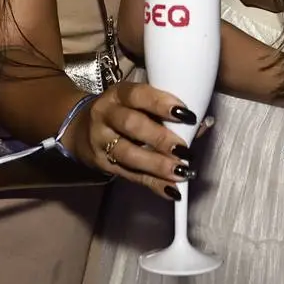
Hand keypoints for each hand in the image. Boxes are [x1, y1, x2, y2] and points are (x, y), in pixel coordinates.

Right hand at [71, 81, 193, 198]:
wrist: (79, 128)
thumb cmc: (122, 111)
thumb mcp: (137, 103)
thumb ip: (168, 112)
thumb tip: (204, 123)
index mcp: (119, 94)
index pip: (139, 95)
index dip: (162, 104)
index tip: (186, 114)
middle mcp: (106, 115)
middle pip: (132, 125)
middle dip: (160, 138)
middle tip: (184, 149)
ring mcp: (101, 141)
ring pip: (128, 153)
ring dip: (157, 165)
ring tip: (181, 172)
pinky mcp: (102, 164)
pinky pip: (129, 175)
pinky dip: (152, 184)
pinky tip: (171, 190)